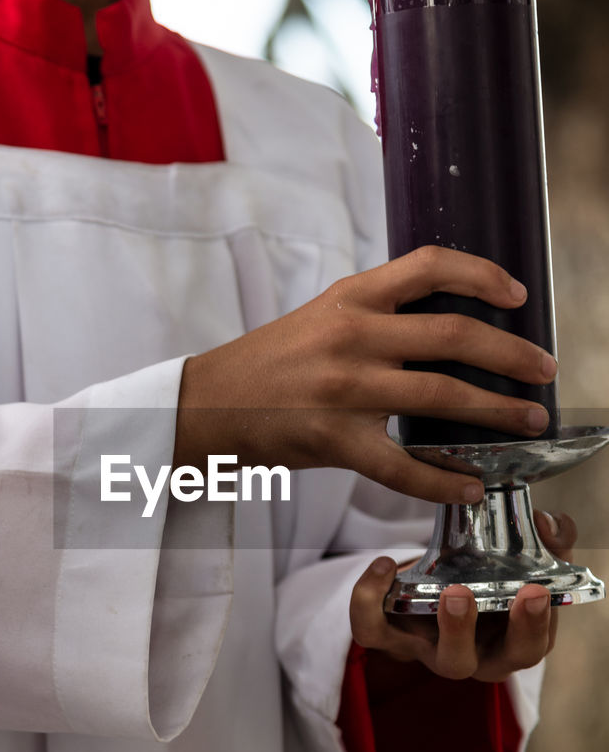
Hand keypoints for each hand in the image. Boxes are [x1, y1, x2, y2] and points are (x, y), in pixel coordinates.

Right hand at [175, 246, 556, 504]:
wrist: (209, 404)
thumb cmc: (269, 362)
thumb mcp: (322, 315)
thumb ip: (378, 313)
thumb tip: (448, 325)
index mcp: (352, 297)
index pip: (431, 267)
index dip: (484, 275)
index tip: (518, 296)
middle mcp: (353, 335)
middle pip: (455, 335)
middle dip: (513, 354)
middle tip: (543, 369)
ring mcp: (345, 389)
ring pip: (442, 397)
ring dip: (497, 411)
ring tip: (528, 421)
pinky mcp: (335, 440)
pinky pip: (402, 467)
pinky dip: (443, 480)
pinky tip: (470, 485)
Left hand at [349, 510, 575, 681]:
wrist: (451, 577)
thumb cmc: (497, 576)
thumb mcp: (529, 557)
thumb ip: (551, 539)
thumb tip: (548, 523)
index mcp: (510, 643)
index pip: (527, 649)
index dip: (533, 625)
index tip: (536, 590)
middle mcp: (469, 655)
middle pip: (468, 663)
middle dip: (466, 631)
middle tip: (462, 594)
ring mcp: (427, 649)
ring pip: (418, 653)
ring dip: (428, 625)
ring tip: (440, 588)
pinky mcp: (391, 634)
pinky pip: (370, 631)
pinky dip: (368, 601)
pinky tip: (384, 564)